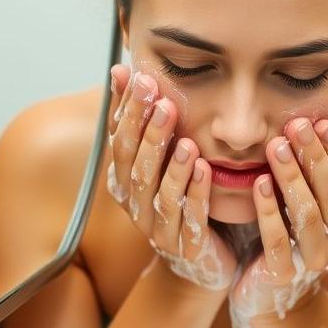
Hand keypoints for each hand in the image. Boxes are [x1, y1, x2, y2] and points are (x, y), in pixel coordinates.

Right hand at [106, 64, 238, 291]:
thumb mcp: (162, 151)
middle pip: (137, 167)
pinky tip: (207, 172)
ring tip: (189, 143)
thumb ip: (142, 115)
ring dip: (174, 168)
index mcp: (124, 178)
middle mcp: (135, 203)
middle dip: (150, 134)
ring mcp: (158, 228)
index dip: (129, 111)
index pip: (120, 140)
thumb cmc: (180, 194)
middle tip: (164, 104)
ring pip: (160, 195)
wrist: (202, 258)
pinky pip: (190, 219)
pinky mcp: (185, 247)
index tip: (142, 79)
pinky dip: (196, 194)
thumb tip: (120, 69)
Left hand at [230, 117, 327, 322]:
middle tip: (295, 125)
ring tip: (273, 146)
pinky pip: (278, 238)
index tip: (319, 121)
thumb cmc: (291, 242)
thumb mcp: (313, 208)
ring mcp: (314, 260)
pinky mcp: (284, 274)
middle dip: (312, 155)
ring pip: (306, 213)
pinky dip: (268, 209)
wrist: (273, 300)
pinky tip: (257, 183)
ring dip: (290, 176)